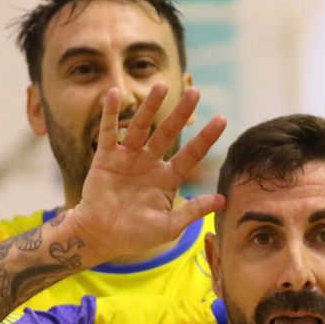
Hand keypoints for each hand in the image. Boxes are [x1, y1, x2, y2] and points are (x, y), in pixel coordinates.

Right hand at [71, 83, 226, 263]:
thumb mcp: (169, 226)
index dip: (206, 137)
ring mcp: (128, 158)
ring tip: (161, 86)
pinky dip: (110, 113)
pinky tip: (113, 93)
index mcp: (168, 178)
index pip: (191, 153)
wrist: (101, 237)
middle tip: (194, 92)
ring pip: (140, 126)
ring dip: (150, 106)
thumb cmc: (136, 235)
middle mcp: (150, 162)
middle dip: (181, 113)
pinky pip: (108, 131)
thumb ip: (193, 211)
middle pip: (168, 132)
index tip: (221, 119)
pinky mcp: (106, 157)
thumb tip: (223, 201)